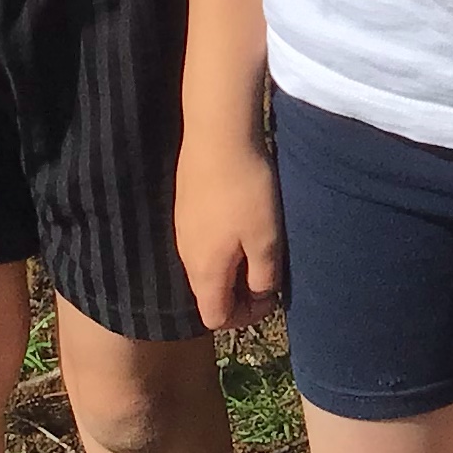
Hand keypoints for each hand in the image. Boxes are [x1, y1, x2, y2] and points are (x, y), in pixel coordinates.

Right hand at [175, 131, 284, 329]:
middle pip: (209, 293)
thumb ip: (263, 277)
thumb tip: (259, 294)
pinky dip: (223, 242)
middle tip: (268, 271)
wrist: (217, 134)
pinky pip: (203, 239)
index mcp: (205, 271)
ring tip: (258, 242)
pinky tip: (242, 217)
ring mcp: (182, 228)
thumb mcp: (266, 240)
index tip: (271, 295)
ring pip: (206, 265)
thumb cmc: (246, 190)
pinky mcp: (185, 205)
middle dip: (240, 292)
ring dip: (232, 265)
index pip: (215, 318)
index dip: (245, 317)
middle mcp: (186, 255)